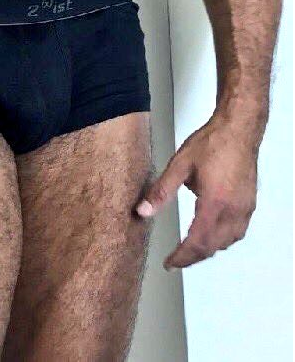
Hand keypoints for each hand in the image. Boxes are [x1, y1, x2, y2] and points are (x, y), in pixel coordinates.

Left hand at [134, 112, 257, 268]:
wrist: (238, 128)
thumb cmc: (211, 143)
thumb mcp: (180, 164)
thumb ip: (161, 191)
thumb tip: (142, 211)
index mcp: (214, 203)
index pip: (197, 242)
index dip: (182, 257)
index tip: (169, 263)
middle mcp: (233, 210)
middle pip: (212, 247)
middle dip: (193, 257)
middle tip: (176, 258)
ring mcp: (245, 209)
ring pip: (227, 242)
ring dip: (208, 249)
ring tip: (190, 248)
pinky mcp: (250, 204)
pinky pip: (237, 232)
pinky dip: (223, 239)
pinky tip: (212, 233)